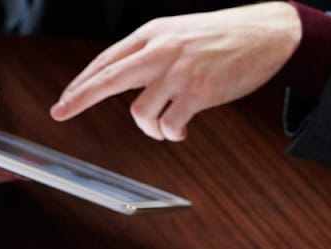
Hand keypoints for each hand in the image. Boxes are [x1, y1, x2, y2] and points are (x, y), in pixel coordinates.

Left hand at [49, 2, 301, 141]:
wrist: (269, 33)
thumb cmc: (222, 37)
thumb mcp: (178, 33)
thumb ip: (147, 54)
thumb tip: (116, 81)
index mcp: (154, 33)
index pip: (107, 61)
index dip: (82, 83)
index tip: (63, 101)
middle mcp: (162, 49)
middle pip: (108, 78)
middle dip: (80, 98)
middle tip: (60, 113)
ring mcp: (180, 70)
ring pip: (141, 113)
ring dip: (150, 128)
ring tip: (166, 124)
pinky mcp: (199, 91)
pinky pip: (169, 126)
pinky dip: (171, 133)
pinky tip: (181, 128)